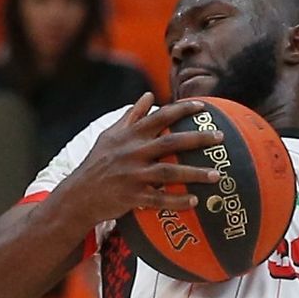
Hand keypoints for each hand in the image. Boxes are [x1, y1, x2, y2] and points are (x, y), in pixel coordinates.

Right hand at [62, 95, 226, 224]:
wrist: (78, 195)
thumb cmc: (98, 163)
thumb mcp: (110, 136)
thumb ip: (132, 116)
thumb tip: (148, 96)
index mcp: (129, 135)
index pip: (160, 117)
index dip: (181, 110)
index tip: (202, 106)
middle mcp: (133, 152)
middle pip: (170, 142)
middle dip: (197, 139)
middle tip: (220, 138)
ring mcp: (133, 175)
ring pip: (169, 172)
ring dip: (194, 174)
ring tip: (216, 175)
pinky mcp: (132, 197)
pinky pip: (159, 199)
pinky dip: (177, 200)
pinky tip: (194, 201)